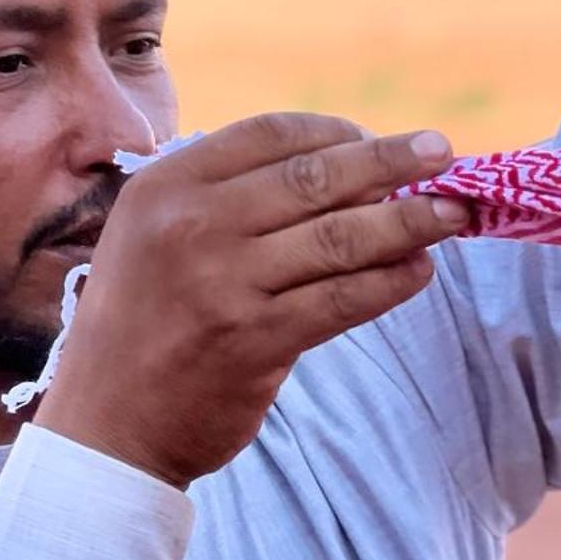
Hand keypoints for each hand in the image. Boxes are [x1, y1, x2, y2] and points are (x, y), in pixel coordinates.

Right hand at [34, 113, 468, 487]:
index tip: (380, 139)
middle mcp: (190, 225)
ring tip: (454, 214)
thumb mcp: (156, 238)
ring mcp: (221, 282)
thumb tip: (348, 171)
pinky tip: (419, 271)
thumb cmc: (146, 326)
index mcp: (166, 186)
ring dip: (408, 222)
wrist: (106, 427)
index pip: (270, 135)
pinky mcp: (253, 340)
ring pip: (339, 236)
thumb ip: (230, 202)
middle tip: (442, 153)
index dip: (337, 132)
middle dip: (390, 161)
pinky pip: (342, 299)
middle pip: (315, 176)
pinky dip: (390, 282)